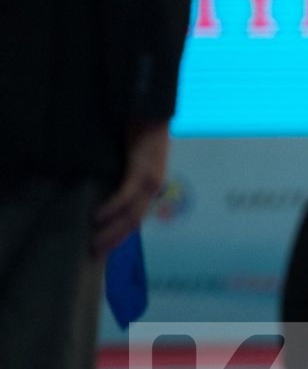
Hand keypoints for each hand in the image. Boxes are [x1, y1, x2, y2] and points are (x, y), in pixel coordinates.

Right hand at [91, 121, 171, 259]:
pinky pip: (125, 196)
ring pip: (131, 215)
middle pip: (134, 224)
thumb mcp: (132, 165)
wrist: (152, 114)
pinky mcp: (141, 171)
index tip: (104, 251)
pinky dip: (111, 208)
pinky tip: (96, 217)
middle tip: (94, 254)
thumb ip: (124, 182)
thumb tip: (101, 196)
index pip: (137, 220)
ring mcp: (150, 181)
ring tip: (92, 242)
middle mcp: (154, 189)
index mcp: (152, 189)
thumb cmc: (139, 137)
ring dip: (111, 230)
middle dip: (114, 241)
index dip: (121, 237)